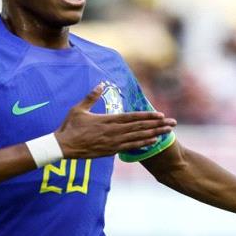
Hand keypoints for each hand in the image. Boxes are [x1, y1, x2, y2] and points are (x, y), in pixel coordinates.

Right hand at [55, 84, 176, 158]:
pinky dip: (142, 144)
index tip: (160, 114)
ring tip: (167, 132)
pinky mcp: (110, 151)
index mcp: (107, 120)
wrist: (63, 146)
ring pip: (138, 138)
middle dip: (157, 125)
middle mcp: (113, 131)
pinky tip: (153, 142)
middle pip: (139, 127)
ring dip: (154, 134)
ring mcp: (113, 142)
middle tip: (172, 123)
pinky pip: (130, 147)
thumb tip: (101, 84)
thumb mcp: (79, 108)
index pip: (131, 117)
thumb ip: (91, 96)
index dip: (147, 115)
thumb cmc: (70, 126)